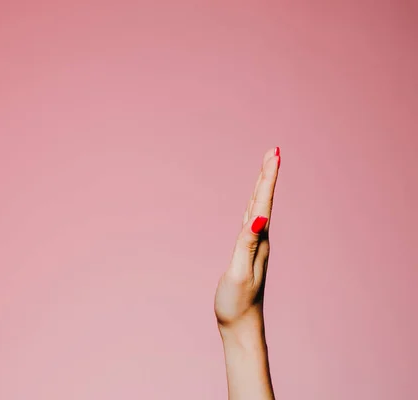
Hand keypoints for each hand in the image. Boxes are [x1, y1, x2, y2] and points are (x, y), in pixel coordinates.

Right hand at [214, 147, 279, 330]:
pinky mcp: (247, 253)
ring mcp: (255, 246)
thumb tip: (259, 218)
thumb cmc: (237, 303)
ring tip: (266, 168)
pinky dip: (254, 205)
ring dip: (263, 187)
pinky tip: (254, 203)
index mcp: (258, 242)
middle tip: (273, 151)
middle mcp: (260, 240)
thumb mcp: (239, 273)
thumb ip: (246, 244)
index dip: (268, 178)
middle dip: (268, 175)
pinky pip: (252, 221)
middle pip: (264, 201)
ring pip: (259, 209)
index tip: (274, 153)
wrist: (241, 325)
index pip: (264, 204)